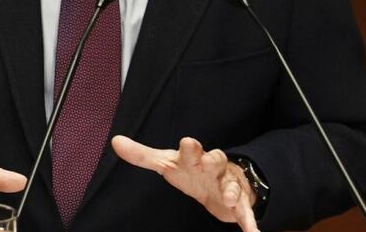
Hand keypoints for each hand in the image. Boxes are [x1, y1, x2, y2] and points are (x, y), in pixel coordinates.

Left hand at [111, 135, 258, 231]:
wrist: (220, 180)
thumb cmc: (190, 170)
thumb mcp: (167, 163)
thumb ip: (142, 155)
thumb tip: (115, 141)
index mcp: (195, 158)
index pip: (192, 149)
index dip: (190, 147)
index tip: (188, 143)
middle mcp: (214, 167)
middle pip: (216, 159)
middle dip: (213, 160)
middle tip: (209, 162)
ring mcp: (228, 184)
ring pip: (232, 185)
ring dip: (231, 191)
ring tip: (229, 199)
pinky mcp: (239, 203)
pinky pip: (246, 212)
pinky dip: (250, 223)